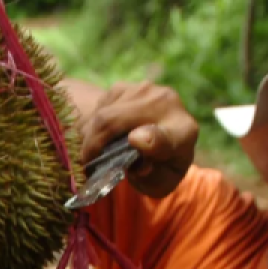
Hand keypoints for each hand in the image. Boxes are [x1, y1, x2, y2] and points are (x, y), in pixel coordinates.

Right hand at [78, 82, 198, 197]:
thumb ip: (151, 178)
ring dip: (89, 137)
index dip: (150, 139)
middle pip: (114, 121)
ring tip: (92, 154)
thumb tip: (139, 164)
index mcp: (183, 133)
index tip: (134, 139)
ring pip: (101, 114)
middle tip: (84, 165)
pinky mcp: (125, 86)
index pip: (164, 135)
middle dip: (92, 145)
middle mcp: (166, 104)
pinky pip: (97, 108)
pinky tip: (100, 137)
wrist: (162, 138)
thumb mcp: (160, 182)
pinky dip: (91, 126)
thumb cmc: (159, 168)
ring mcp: (144, 90)